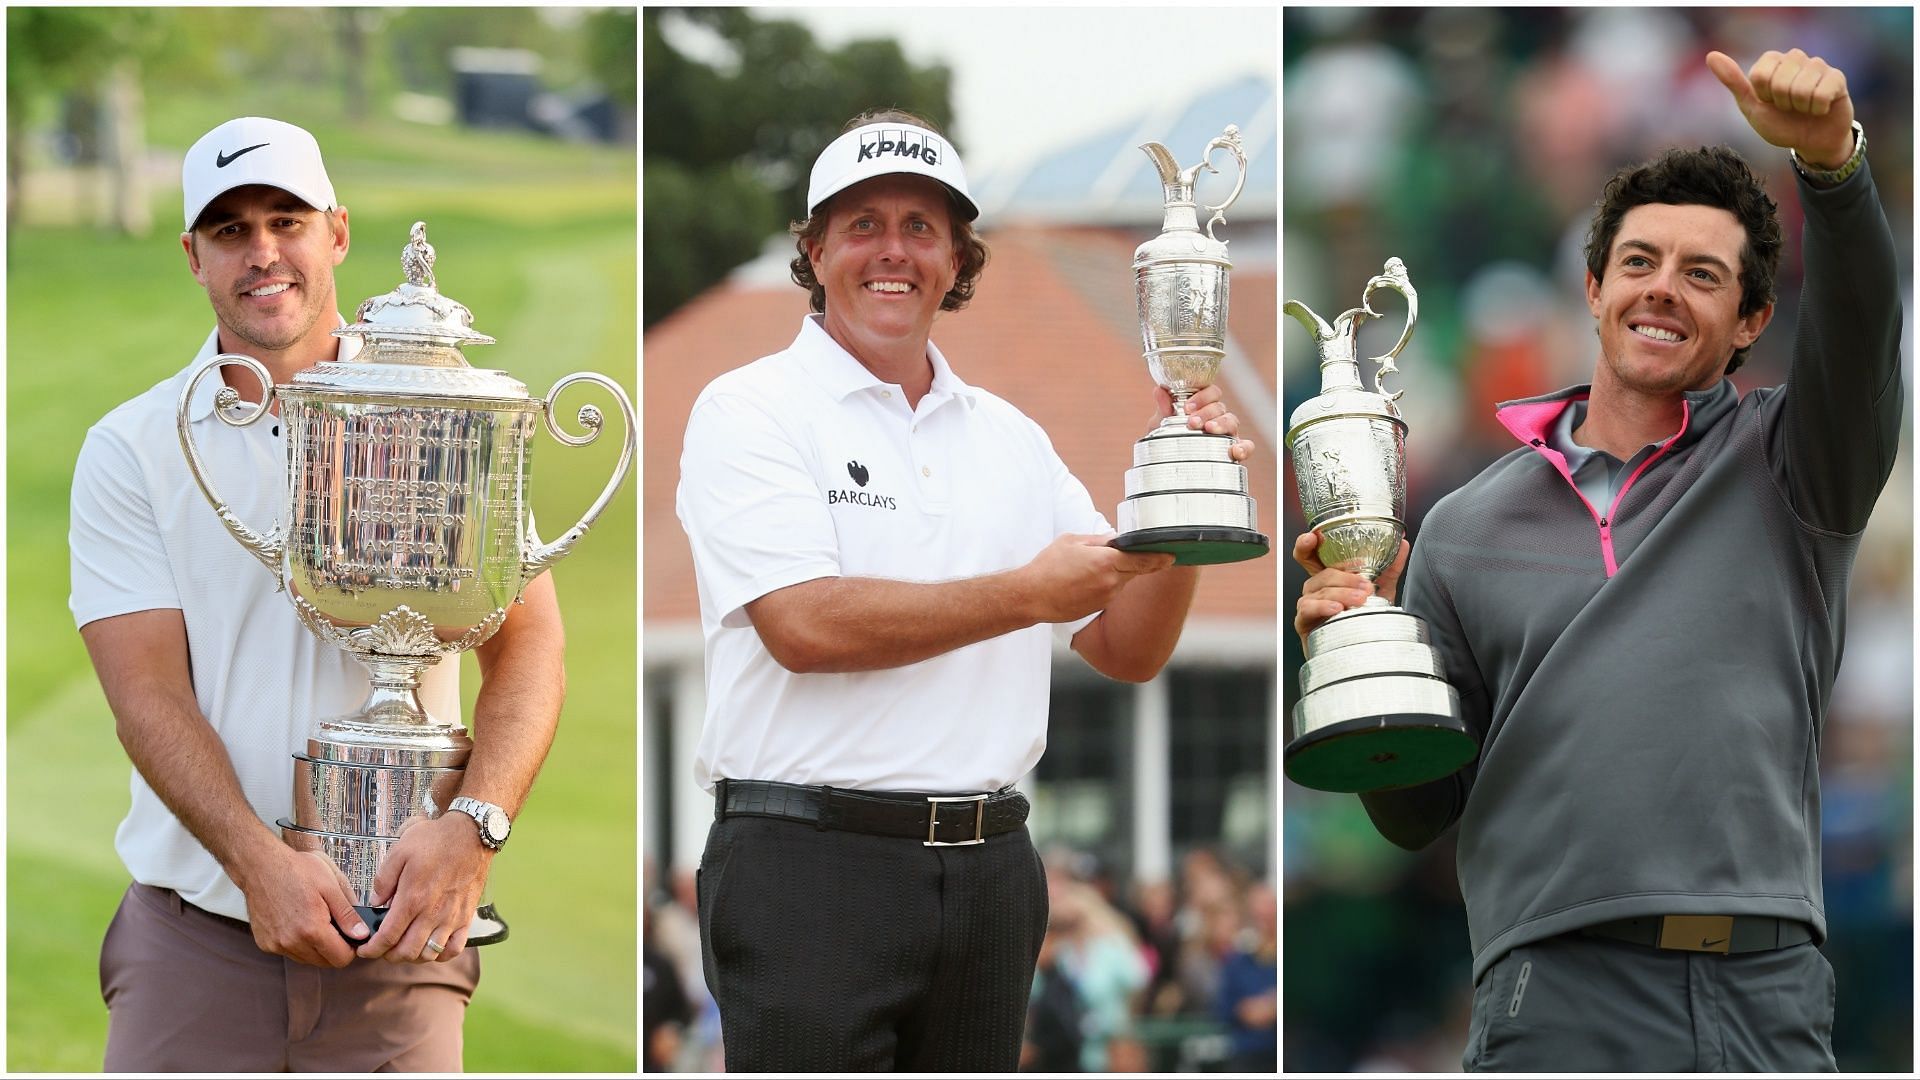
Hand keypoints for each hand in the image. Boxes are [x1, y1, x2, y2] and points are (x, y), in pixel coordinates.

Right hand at [235, 845, 365, 967]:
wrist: (260, 865)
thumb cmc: (296, 870)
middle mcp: (291, 943)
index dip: (350, 948)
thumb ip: (347, 915)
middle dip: (334, 948)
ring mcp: (276, 945)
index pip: (341, 959)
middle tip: (333, 924)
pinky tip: (297, 921)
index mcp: (311, 930)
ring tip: (314, 919)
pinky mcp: (265, 943)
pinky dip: (297, 943)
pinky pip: (289, 952)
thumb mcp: (331, 886)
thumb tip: (362, 935)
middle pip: (324, 962)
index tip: (351, 934)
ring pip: (307, 959)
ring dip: (315, 947)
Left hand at [356, 810, 490, 963]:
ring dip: (412, 957)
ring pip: (428, 954)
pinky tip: (431, 947)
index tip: (364, 950)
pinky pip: (454, 948)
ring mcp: (452, 917)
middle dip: (388, 955)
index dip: (372, 949)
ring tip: (404, 947)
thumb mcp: (399, 851)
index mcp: (413, 898)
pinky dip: (440, 955)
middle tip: (381, 948)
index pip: (387, 937)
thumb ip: (383, 880)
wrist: (471, 834)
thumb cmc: (436, 840)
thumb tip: (376, 903)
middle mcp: (433, 913)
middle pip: (407, 951)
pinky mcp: (466, 917)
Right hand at [1020, 533, 1173, 623]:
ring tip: (1087, 568)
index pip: (1143, 560)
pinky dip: (1104, 585)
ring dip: (1114, 573)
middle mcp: (1110, 582)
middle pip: (1134, 570)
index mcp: (1106, 562)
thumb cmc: (1048, 566)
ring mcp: (1106, 597)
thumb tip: (1116, 540)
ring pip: (1121, 581)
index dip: (1159, 557)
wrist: (1032, 597)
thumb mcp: (1072, 541)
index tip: (1172, 555)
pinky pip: (1110, 592)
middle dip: (1132, 562)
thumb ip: (1099, 540)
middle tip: (1117, 555)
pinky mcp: (1098, 607)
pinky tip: (1083, 581)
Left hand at [1155, 384, 1254, 461]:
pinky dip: (1244, 447)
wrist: (1165, 460)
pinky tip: (1236, 451)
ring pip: (1232, 421)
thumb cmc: (1167, 436)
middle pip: (1220, 407)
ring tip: (1209, 429)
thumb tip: (1159, 391)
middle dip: (1207, 412)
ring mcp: (1227, 432)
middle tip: (1192, 422)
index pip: (1211, 392)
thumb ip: (1163, 407)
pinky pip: (1246, 446)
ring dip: (1221, 424)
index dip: (1202, 396)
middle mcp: (1217, 416)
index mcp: (1203, 405)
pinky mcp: (1233, 449)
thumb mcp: (1162, 422)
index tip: (1188, 407)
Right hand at [1293, 531, 1406, 650]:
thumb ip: (1389, 567)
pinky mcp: (1303, 622)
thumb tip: (1402, 542)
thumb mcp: (1380, 589)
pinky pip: (1308, 609)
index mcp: (1328, 576)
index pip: (1310, 555)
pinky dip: (1323, 607)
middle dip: (1342, 575)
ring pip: (1319, 591)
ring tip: (1361, 599)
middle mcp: (1315, 587)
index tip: (1313, 537)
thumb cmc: (1363, 618)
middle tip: (1366, 583)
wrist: (1361, 649)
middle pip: (1317, 572)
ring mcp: (1307, 604)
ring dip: (1341, 593)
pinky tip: (1337, 609)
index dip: (1306, 544)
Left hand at [1707, 48, 1854, 167]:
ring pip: (1801, 88)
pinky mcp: (1837, 77)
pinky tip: (1820, 108)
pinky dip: (1818, 109)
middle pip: (1779, 82)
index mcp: (1772, 62)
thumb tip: (1711, 55)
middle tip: (1788, 108)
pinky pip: (1822, 93)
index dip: (1763, 96)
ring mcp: (1818, 66)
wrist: (1809, 142)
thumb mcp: (1751, 107)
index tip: (1769, 102)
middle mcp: (1795, 58)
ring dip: (1800, 107)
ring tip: (1803, 109)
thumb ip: (1733, 81)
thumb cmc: (1780, 124)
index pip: (1760, 74)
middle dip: (1782, 104)